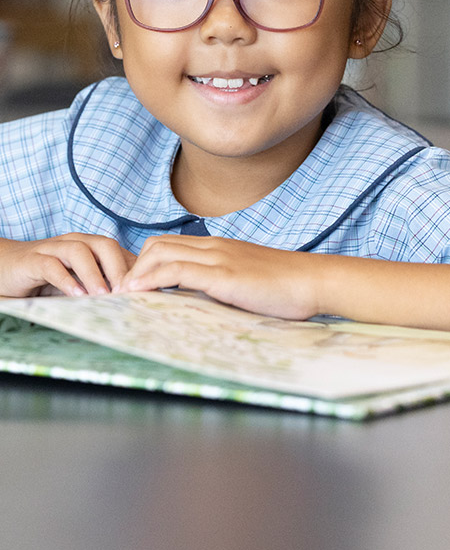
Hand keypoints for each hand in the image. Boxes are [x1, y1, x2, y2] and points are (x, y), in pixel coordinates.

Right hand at [0, 234, 135, 297]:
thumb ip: (102, 286)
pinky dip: (65, 279)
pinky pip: (51, 265)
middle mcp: (75, 242)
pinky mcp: (33, 260)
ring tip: (103, 296)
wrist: (6, 267)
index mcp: (90, 246)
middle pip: (104, 245)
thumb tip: (135, 302)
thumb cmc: (48, 277)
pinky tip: (75, 295)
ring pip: (79, 251)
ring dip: (94, 274)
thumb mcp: (80, 282)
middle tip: (128, 293)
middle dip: (120, 269)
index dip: (135, 269)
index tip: (147, 291)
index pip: (120, 251)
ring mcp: (53, 248)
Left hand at [116, 234, 319, 318]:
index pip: (168, 245)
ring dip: (137, 274)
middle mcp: (213, 247)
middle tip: (121, 294)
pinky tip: (140, 293)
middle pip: (156, 246)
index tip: (132, 288)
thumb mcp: (247, 282)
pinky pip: (177, 270)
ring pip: (161, 254)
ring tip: (123, 296)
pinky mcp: (223, 275)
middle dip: (133, 268)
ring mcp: (218, 258)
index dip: (144, 264)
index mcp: (218, 248)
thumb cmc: (287, 287)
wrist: (314, 281)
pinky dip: (152, 280)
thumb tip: (199, 304)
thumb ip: (222, 286)